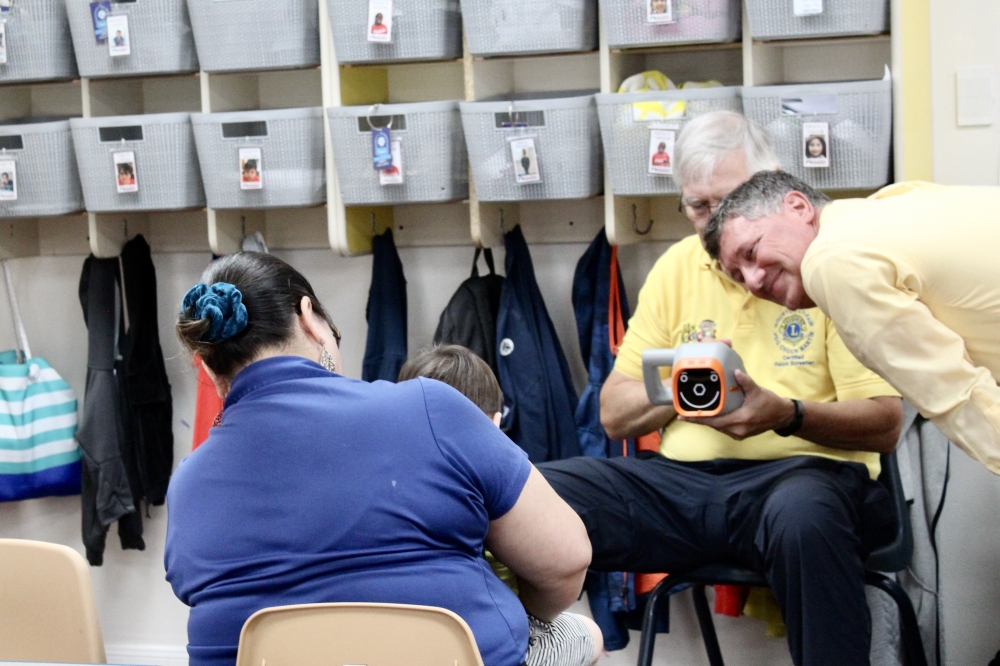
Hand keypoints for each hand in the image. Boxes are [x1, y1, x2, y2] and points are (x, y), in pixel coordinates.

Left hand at [678, 369, 795, 440]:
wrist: (782, 416)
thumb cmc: (770, 403)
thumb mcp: (757, 391)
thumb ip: (745, 381)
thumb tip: (734, 371)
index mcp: (740, 420)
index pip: (713, 421)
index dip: (697, 419)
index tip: (682, 417)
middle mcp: (737, 430)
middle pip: (713, 425)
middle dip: (699, 419)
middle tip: (684, 412)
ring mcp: (739, 434)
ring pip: (717, 427)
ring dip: (707, 421)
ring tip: (693, 413)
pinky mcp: (740, 434)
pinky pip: (723, 428)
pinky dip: (716, 422)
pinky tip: (709, 415)